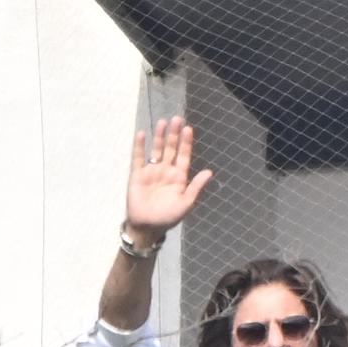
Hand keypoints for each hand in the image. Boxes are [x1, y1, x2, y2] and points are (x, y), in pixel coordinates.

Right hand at [123, 116, 211, 242]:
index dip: (186, 142)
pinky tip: (142, 134)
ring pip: (156, 149)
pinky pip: (138, 158)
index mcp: (179, 177)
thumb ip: (195, 187)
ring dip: (159, 136)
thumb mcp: (185, 203)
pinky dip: (139, 146)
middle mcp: (166, 170)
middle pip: (170, 148)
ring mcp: (151, 171)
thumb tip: (210, 172)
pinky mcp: (137, 174)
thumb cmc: (168, 217)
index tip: (188, 128)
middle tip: (177, 119)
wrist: (147, 227)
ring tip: (162, 122)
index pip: (183, 155)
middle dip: (173, 134)